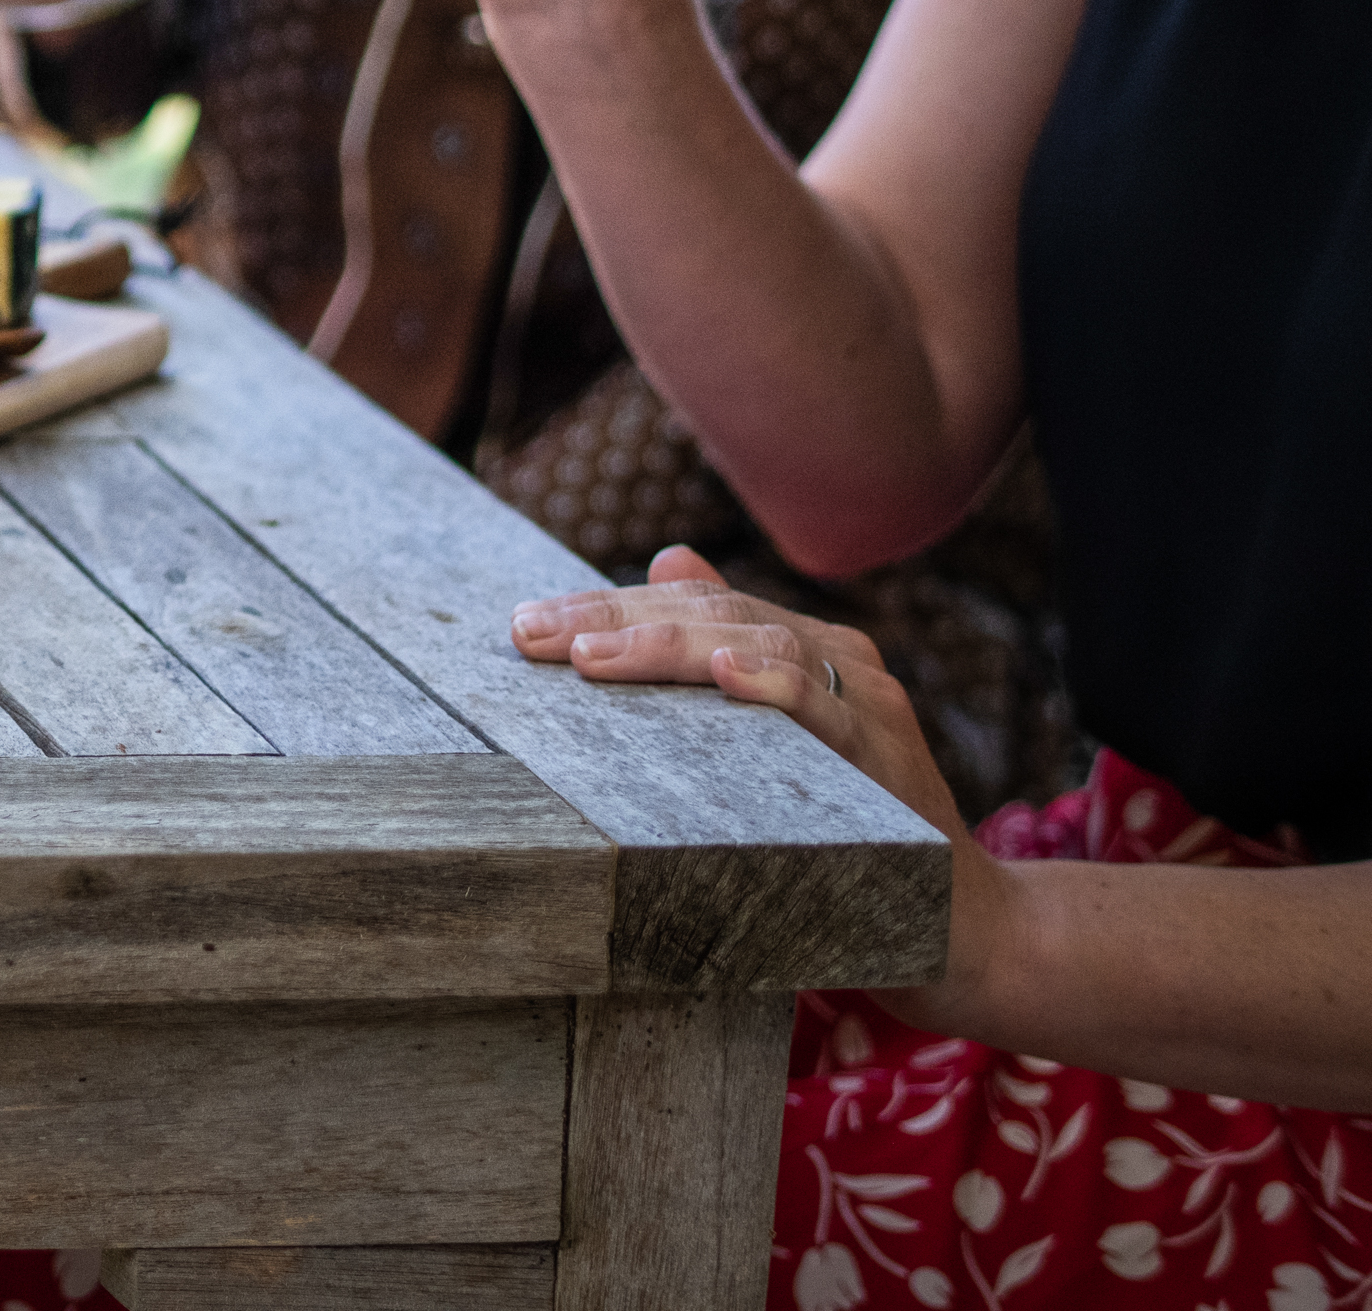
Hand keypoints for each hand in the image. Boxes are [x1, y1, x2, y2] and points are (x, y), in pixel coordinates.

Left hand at [511, 545, 970, 844]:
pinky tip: (727, 676)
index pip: (694, 603)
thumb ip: (725, 658)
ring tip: (592, 656)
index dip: (606, 607)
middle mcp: (840, 662)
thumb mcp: (777, 748)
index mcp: (805, 651)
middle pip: (716, 613)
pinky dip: (777, 687)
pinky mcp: (893, 763)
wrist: (970, 933)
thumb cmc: (856, 843)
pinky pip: (831, 712)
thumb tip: (666, 561)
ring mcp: (871, 707)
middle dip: (613, 619)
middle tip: (529, 634)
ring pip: (762, 645)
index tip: (524, 626)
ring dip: (669, 645)